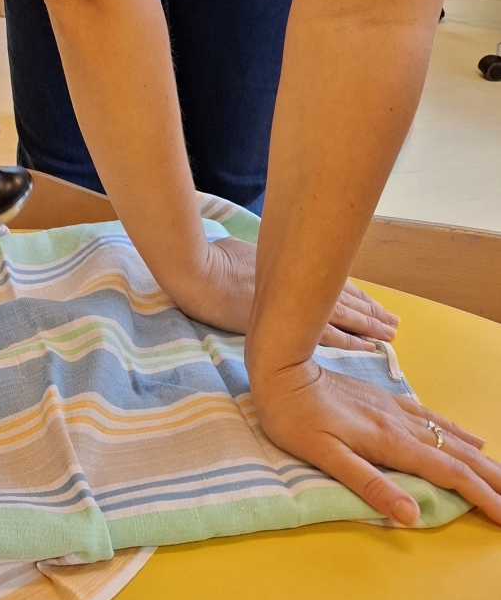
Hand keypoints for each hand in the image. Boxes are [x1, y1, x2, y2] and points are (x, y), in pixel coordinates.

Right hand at [177, 239, 398, 346]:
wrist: (204, 276)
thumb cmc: (222, 260)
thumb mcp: (254, 251)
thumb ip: (273, 260)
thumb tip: (277, 262)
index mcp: (295, 266)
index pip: (337, 284)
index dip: (359, 296)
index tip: (376, 304)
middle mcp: (303, 283)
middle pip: (347, 300)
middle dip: (371, 313)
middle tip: (394, 323)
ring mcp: (298, 305)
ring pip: (345, 317)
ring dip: (369, 327)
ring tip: (389, 335)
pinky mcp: (291, 326)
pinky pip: (329, 334)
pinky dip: (351, 340)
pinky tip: (367, 347)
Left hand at [251, 357, 500, 525]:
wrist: (281, 370)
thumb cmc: (294, 418)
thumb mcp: (325, 456)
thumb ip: (369, 484)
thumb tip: (412, 514)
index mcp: (389, 441)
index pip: (446, 473)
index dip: (479, 495)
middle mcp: (398, 423)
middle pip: (456, 454)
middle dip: (489, 478)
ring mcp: (392, 409)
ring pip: (447, 435)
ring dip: (477, 457)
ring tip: (500, 474)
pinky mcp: (383, 400)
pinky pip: (430, 418)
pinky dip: (454, 432)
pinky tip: (464, 437)